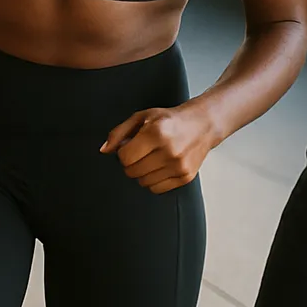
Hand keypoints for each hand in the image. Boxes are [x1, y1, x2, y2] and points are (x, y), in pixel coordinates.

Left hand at [100, 104, 219, 193]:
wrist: (202, 125)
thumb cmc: (169, 120)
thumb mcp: (142, 117)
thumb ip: (119, 132)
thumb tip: (104, 150)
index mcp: (156, 133)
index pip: (125, 157)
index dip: (123, 153)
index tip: (130, 146)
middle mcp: (169, 151)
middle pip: (133, 171)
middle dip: (131, 163)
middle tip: (140, 152)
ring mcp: (178, 166)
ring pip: (144, 182)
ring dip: (142, 172)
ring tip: (151, 158)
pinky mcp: (185, 177)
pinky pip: (157, 189)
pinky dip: (153, 180)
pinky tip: (160, 166)